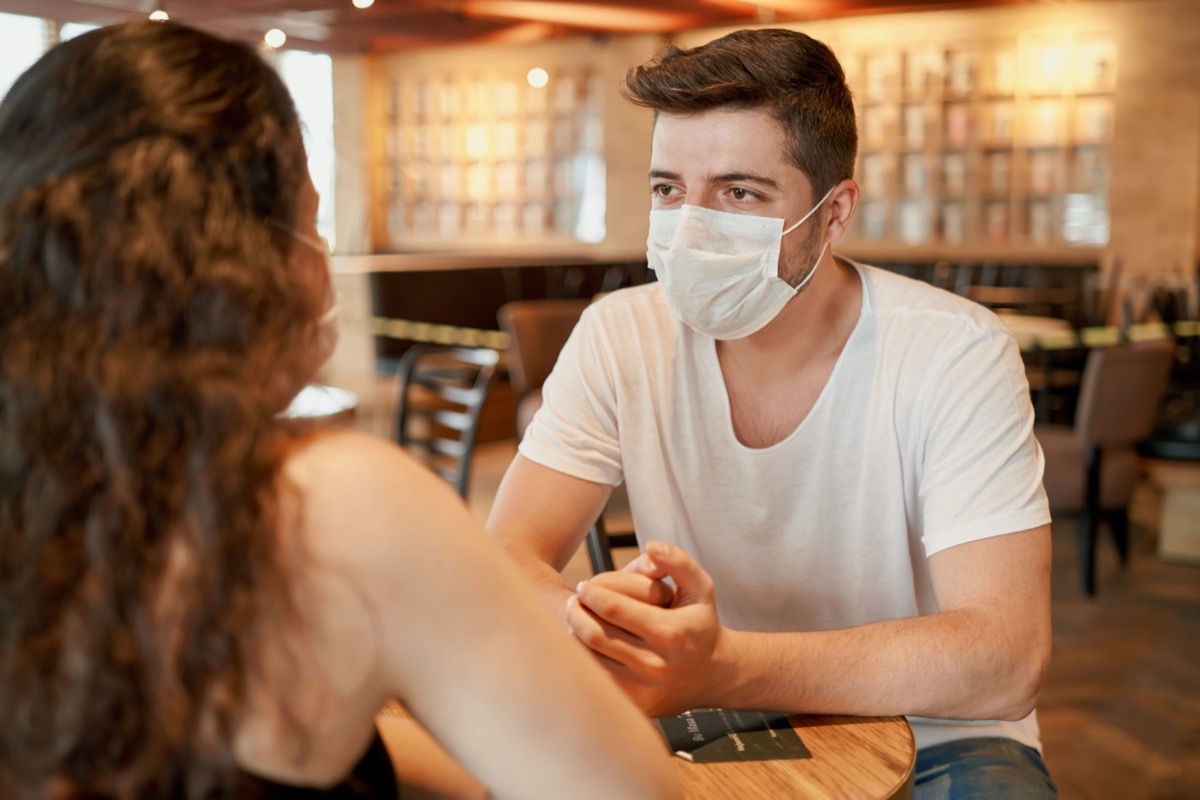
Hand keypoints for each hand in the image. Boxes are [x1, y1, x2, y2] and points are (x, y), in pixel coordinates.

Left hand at [566, 540, 726, 716]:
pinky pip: (596, 683)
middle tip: (573, 602)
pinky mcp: (636, 707)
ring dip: (574, 637)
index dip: (591, 593)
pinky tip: (583, 647)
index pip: (613, 609)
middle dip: (575, 613)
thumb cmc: (700, 623)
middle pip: (595, 635)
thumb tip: (650, 547)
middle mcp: (657, 665)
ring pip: (589, 661)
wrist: (714, 674)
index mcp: (671, 632)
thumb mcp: (700, 587)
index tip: (584, 586)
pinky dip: (582, 663)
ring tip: (575, 622)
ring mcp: (645, 689)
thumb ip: (677, 561)